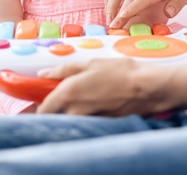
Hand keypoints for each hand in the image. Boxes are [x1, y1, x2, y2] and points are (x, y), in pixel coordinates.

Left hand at [36, 58, 173, 115]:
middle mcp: (74, 110)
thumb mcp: (91, 63)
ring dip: (71, 111)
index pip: (43, 109)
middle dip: (55, 109)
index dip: (39, 105)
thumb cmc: (121, 72)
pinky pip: (87, 120)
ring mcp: (88, 119)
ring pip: (71, 119)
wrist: (147, 88)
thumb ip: (64, 69)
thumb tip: (44, 74)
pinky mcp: (100, 123)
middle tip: (63, 96)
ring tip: (86, 96)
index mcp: (67, 93)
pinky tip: (98, 101)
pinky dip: (87, 113)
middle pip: (55, 116)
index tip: (41, 99)